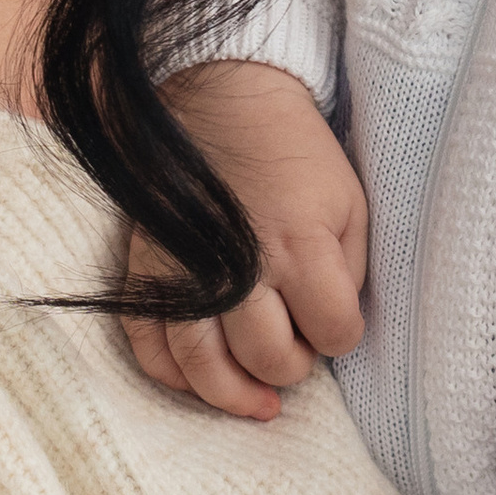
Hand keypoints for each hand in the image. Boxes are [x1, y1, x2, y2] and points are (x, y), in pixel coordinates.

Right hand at [122, 62, 366, 420]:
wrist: (225, 95)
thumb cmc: (295, 152)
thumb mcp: (349, 202)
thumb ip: (350, 272)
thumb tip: (331, 328)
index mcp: (301, 245)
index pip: (334, 334)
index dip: (341, 335)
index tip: (335, 319)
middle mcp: (240, 266)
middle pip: (269, 359)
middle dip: (292, 365)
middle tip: (296, 344)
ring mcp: (185, 269)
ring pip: (204, 367)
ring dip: (235, 392)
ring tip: (257, 399)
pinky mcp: (145, 264)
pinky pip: (145, 341)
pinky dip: (171, 373)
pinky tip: (198, 379)